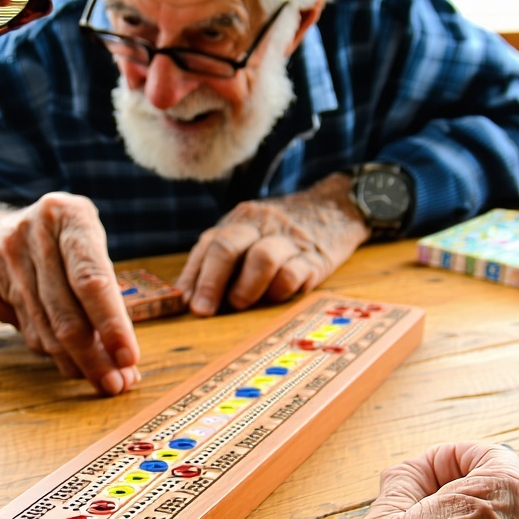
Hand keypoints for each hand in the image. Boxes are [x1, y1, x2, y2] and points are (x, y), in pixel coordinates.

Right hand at [0, 193, 140, 395]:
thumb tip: (126, 360)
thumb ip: (101, 297)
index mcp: (74, 216)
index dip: (112, 323)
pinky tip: (70, 363)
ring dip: (78, 361)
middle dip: (96, 353)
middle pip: (71, 307)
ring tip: (101, 379)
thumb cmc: (46, 251)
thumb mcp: (77, 254)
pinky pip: (30, 328)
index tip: (128, 358)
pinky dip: (54, 353)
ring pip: (50, 325)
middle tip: (116, 383)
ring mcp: (12, 252)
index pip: (94, 279)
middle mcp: (42, 229)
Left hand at [175, 173, 369, 315]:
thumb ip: (215, 263)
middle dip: (211, 283)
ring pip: (261, 258)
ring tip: (241, 302)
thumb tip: (184, 298)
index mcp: (238, 222)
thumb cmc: (278, 234)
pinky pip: (292, 274)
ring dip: (246, 288)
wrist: (334, 207)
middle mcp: (259, 226)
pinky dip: (278, 291)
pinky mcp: (315, 257)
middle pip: (227, 247)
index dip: (192, 278)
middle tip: (204, 310)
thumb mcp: (246, 236)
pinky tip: (275, 295)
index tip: (184, 305)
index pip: (208, 246)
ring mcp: (288, 240)